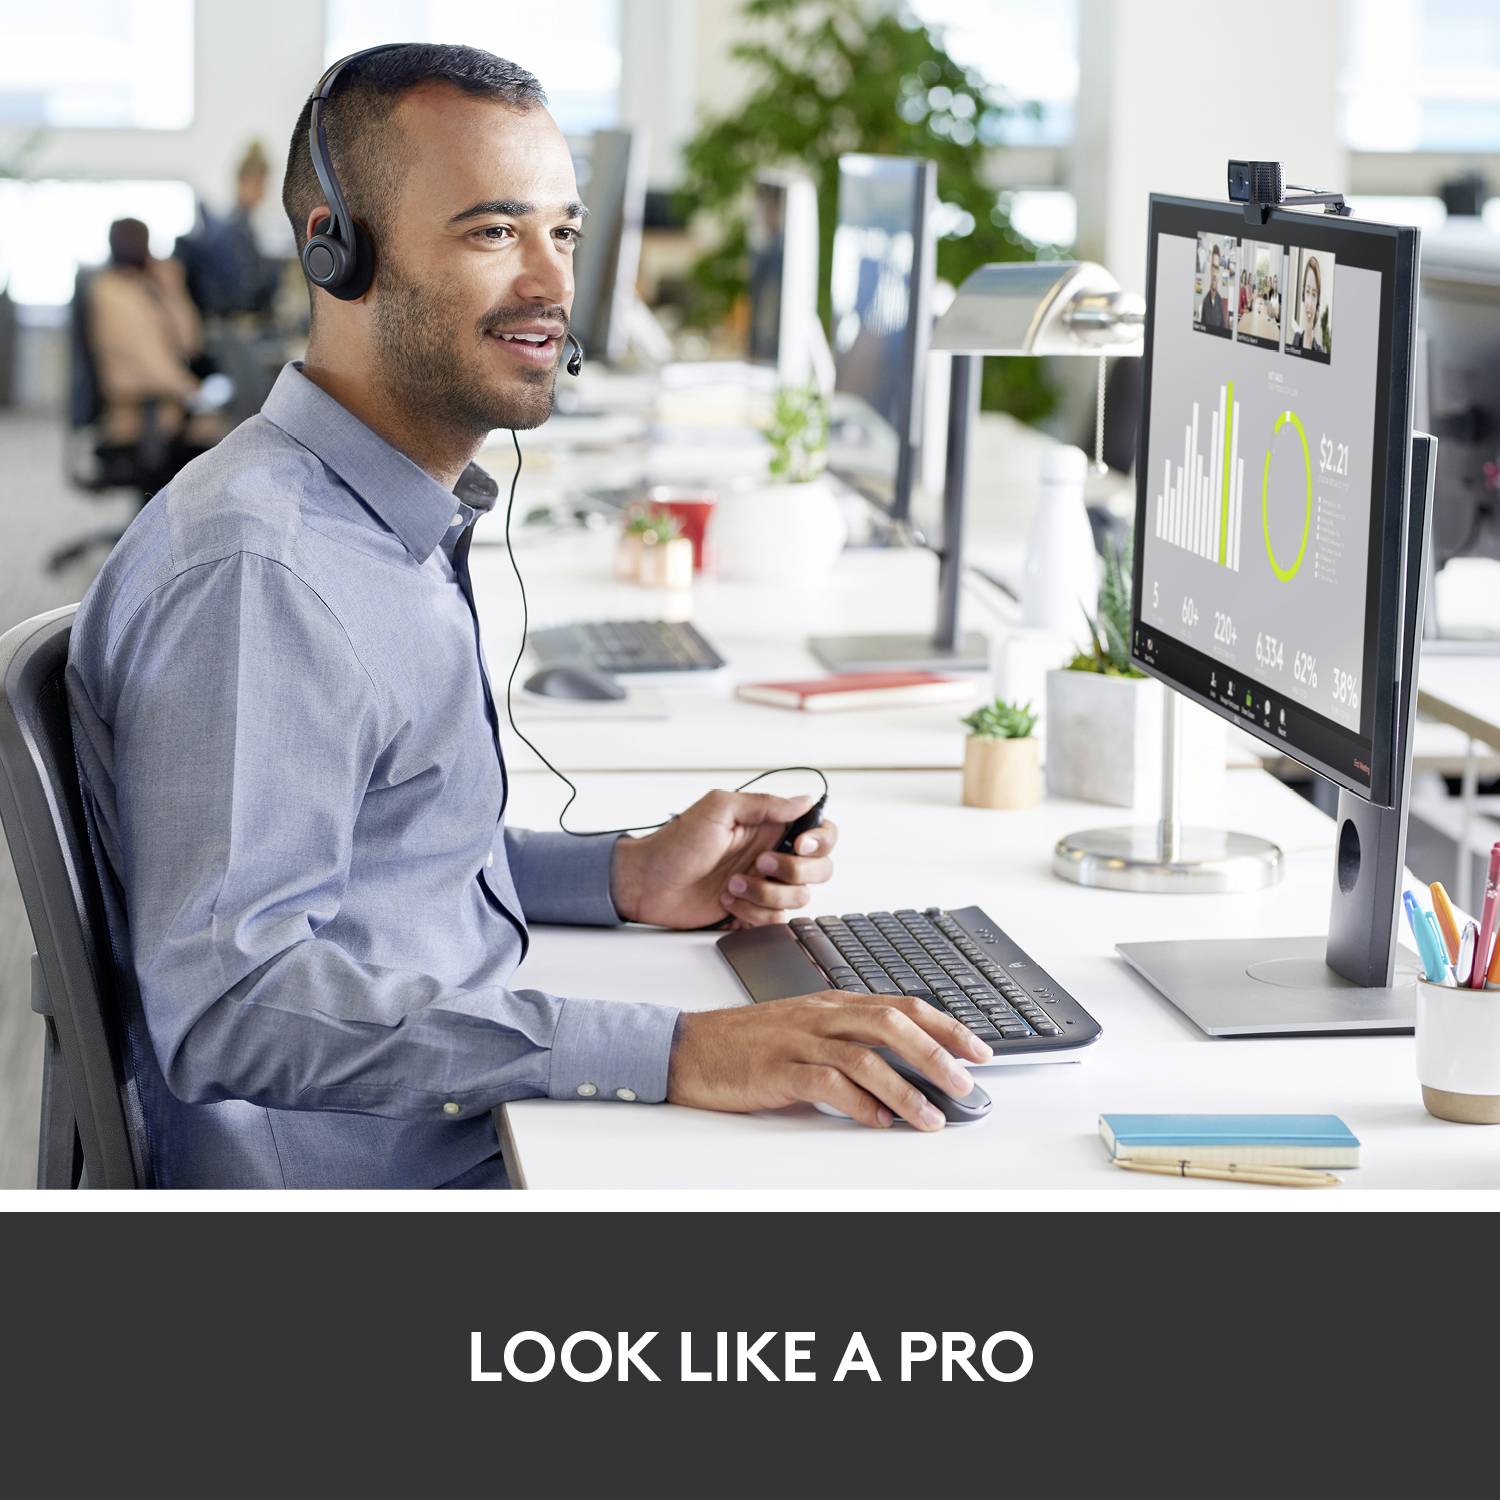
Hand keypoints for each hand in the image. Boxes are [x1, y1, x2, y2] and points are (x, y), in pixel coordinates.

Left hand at [610, 789, 837, 929]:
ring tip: (732, 884)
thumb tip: (805, 800)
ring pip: (799, 898)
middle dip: (794, 871)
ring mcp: (764, 886)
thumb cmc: (676, 843)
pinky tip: (727, 901)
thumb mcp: (718, 809)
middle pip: (820, 869)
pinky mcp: (752, 911)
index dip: (821, 840)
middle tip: (759, 864)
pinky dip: (752, 912)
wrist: (648, 883)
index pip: (820, 831)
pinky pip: (776, 920)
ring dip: (766, 893)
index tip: (801, 844)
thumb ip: (764, 804)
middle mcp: (772, 855)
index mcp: (769, 827)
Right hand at [667, 991, 991, 1130]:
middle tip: (967, 1083)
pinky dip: (857, 1103)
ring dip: (905, 1089)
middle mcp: (820, 1015)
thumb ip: (850, 1041)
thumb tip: (904, 1068)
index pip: (900, 1006)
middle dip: (936, 1053)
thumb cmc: (749, 1043)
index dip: (945, 1026)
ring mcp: (798, 1040)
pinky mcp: (776, 1069)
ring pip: (864, 1056)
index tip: (979, 1050)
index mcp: (832, 1002)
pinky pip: (825, 1083)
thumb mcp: (805, 1029)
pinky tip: (876, 1120)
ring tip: (931, 1116)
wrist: (688, 1046)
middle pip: (890, 1024)